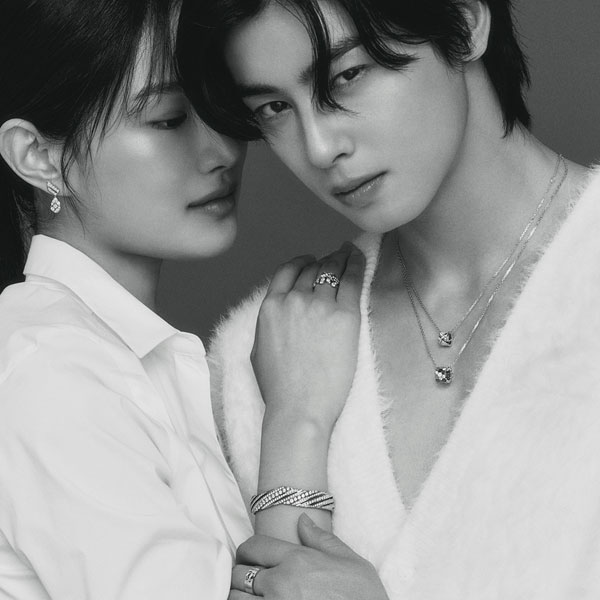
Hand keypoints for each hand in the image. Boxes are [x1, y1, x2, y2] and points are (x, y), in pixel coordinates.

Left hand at [230, 514, 388, 598]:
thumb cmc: (365, 599)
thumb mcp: (352, 563)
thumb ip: (323, 540)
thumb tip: (303, 520)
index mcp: (298, 561)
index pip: (254, 546)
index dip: (248, 551)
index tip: (251, 558)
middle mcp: (281, 584)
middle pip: (238, 574)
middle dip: (242, 575)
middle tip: (252, 582)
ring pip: (235, 599)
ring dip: (240, 597)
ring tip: (254, 598)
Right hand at [251, 242, 364, 434]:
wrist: (298, 408)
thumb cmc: (279, 388)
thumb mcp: (258, 349)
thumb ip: (268, 324)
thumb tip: (277, 313)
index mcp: (270, 307)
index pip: (287, 271)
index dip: (301, 262)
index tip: (311, 261)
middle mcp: (293, 300)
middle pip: (312, 268)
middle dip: (324, 260)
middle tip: (336, 257)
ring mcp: (319, 306)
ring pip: (332, 269)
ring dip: (340, 258)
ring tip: (348, 253)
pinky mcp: (345, 316)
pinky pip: (352, 281)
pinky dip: (356, 264)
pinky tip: (359, 258)